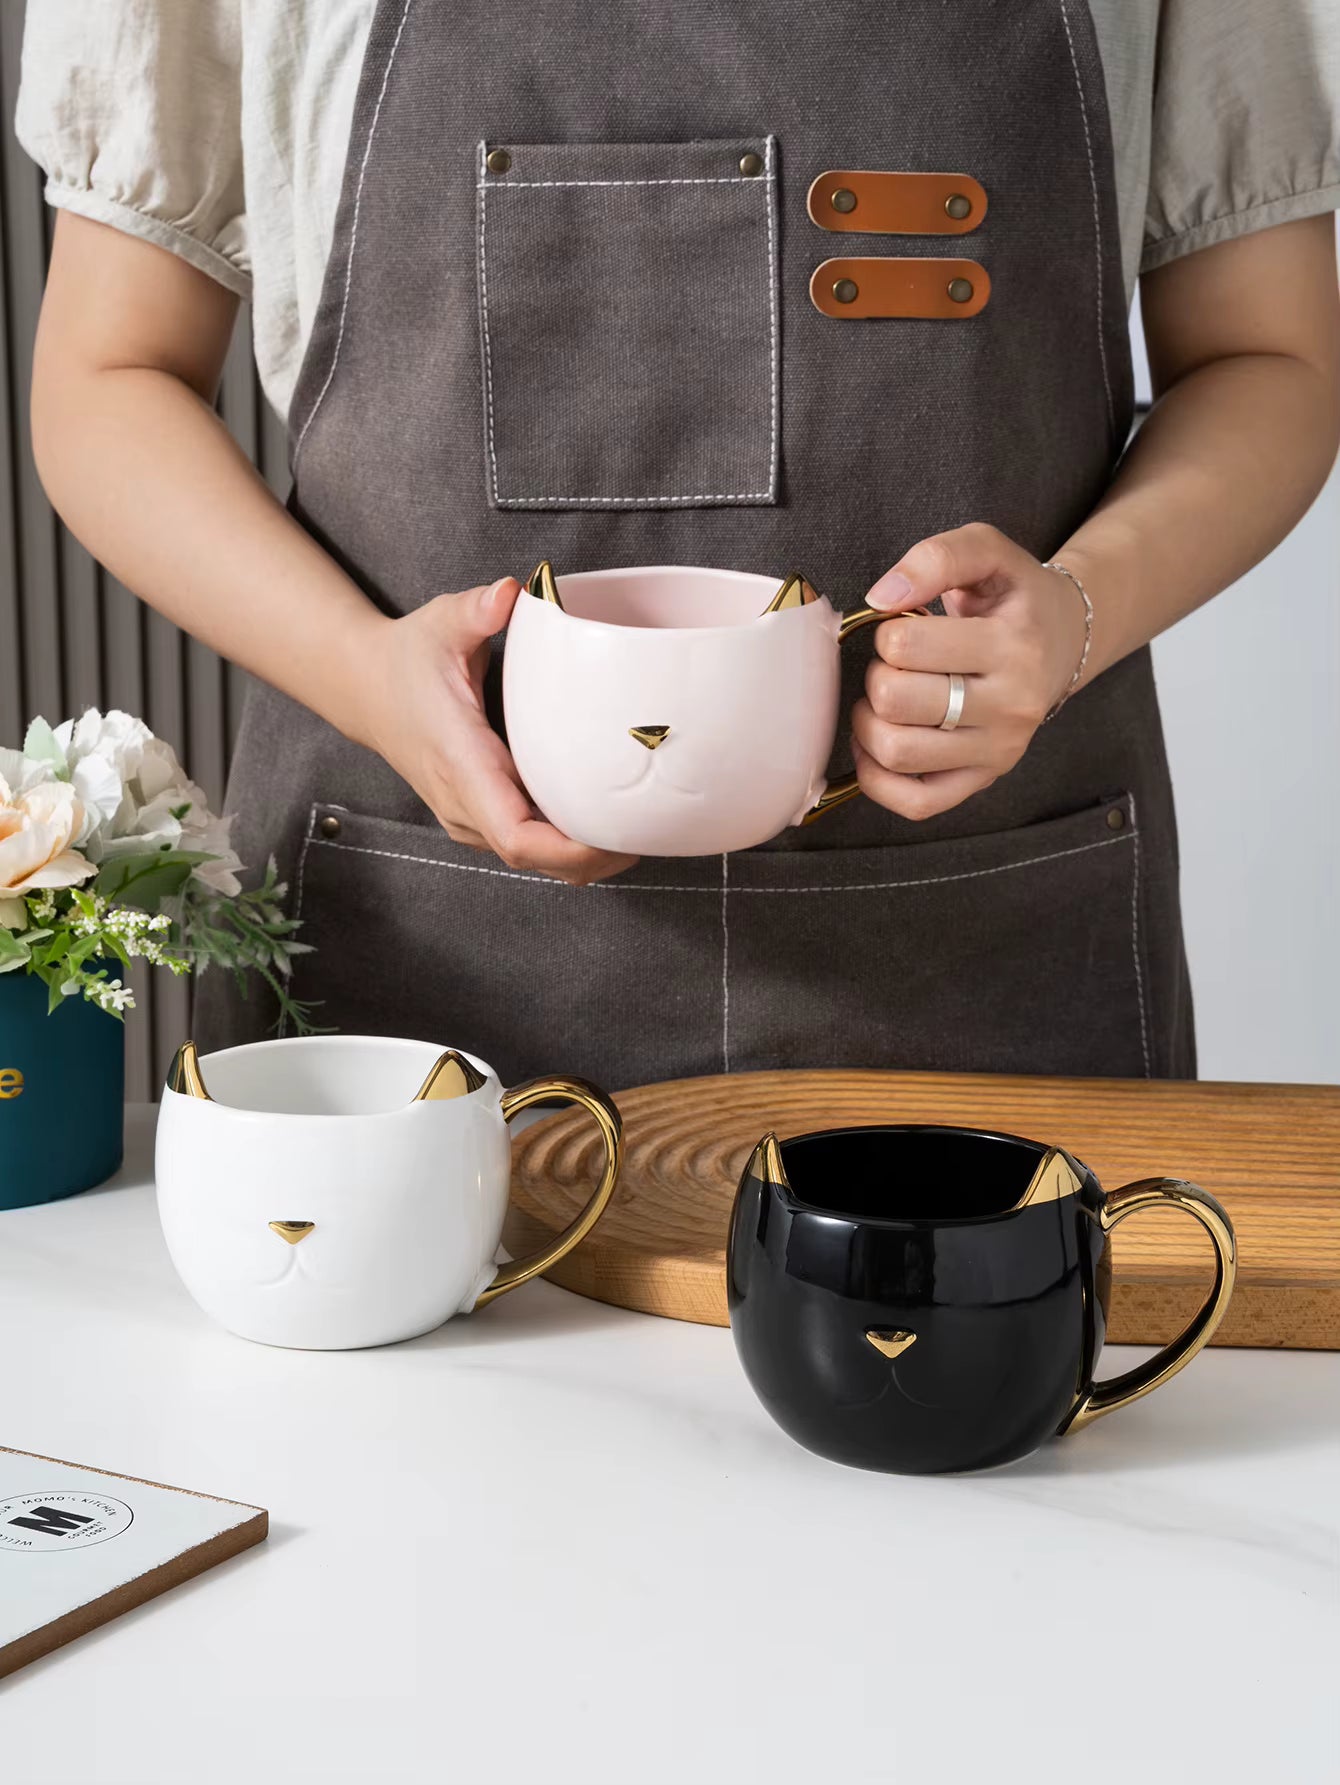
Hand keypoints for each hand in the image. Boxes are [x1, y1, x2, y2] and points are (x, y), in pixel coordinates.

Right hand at [356, 577, 638, 884]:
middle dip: (595, 858)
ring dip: (583, 855)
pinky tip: (599, 819)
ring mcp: (468, 817)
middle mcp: (464, 804)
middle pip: (538, 861)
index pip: (517, 836)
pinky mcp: (476, 816)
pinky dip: (565, 842)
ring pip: (534, 860)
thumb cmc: (406, 659)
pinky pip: (526, 845)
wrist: (363, 687)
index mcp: (462, 765)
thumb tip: (513, 593)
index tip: (619, 837)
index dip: (572, 850)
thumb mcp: (440, 624)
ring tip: (634, 830)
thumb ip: (476, 610)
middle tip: (649, 832)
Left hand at [851, 524, 1088, 820]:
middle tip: (894, 665)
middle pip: (895, 700)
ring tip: (885, 700)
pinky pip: (915, 803)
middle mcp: (1012, 706)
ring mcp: (999, 751)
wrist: (1065, 637)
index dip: (886, 631)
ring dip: (868, 723)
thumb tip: (881, 597)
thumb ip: (936, 557)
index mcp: (1012, 645)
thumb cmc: (1014, 596)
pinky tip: (878, 744)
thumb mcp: (986, 550)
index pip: (906, 646)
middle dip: (877, 675)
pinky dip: (877, 780)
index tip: (905, 628)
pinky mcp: (983, 780)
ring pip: (897, 753)